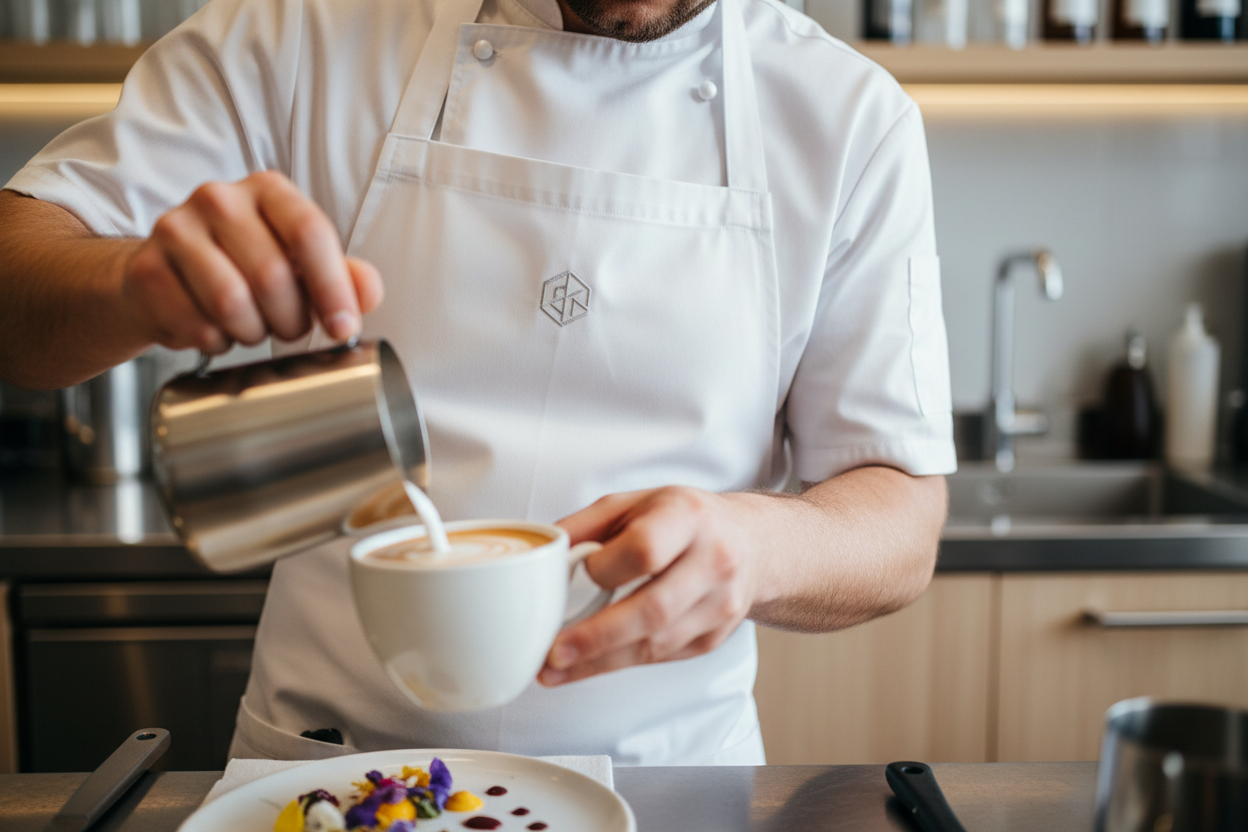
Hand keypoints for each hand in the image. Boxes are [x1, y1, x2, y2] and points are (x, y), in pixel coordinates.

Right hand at [121, 171, 381, 352]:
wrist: (164, 277)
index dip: (332, 287)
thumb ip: (342, 275)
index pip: (309, 232)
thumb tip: (367, 294)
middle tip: (289, 328)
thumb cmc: (243, 268)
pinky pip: (195, 324)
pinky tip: (215, 330)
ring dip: (252, 333)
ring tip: (252, 328)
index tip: (343, 326)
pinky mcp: (146, 268)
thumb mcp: (300, 265)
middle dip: (291, 320)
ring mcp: (175, 229)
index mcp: (267, 190)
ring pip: (231, 303)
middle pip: (272, 274)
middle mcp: (219, 199)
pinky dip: (214, 341)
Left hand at [539, 486, 760, 685]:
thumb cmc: (684, 519)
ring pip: (656, 644)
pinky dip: (619, 663)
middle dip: (597, 637)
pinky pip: (661, 657)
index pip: (646, 550)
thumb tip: (542, 556)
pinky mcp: (714, 638)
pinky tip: (587, 665)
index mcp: (688, 517)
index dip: (608, 569)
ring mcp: (720, 605)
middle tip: (553, 653)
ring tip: (554, 669)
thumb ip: (586, 525)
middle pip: (653, 609)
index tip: (580, 575)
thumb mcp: (635, 502)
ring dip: (600, 662)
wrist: (750, 543)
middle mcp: (714, 561)